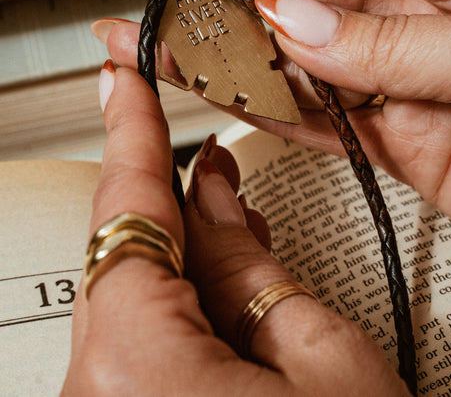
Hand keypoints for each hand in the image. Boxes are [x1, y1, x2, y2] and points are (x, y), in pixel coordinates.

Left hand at [61, 64, 407, 395]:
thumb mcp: (325, 358)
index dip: (132, 133)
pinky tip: (221, 293)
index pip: (126, 213)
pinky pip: (135, 348)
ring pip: (131, 302)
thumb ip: (251, 267)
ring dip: (185, 261)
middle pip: (126, 259)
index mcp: (139, 373)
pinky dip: (179, 310)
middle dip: (176, 207)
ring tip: (239, 235)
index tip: (122, 84)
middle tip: (218, 173)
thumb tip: (212, 197)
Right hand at [84, 0, 450, 223]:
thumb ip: (397, 40)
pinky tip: (198, 82)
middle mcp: (406, 5)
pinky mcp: (385, 134)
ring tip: (141, 23)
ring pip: (279, 49)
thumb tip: (296, 27)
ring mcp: (388, 71)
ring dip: (209, 37)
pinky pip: (304, 113)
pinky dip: (251, 102)